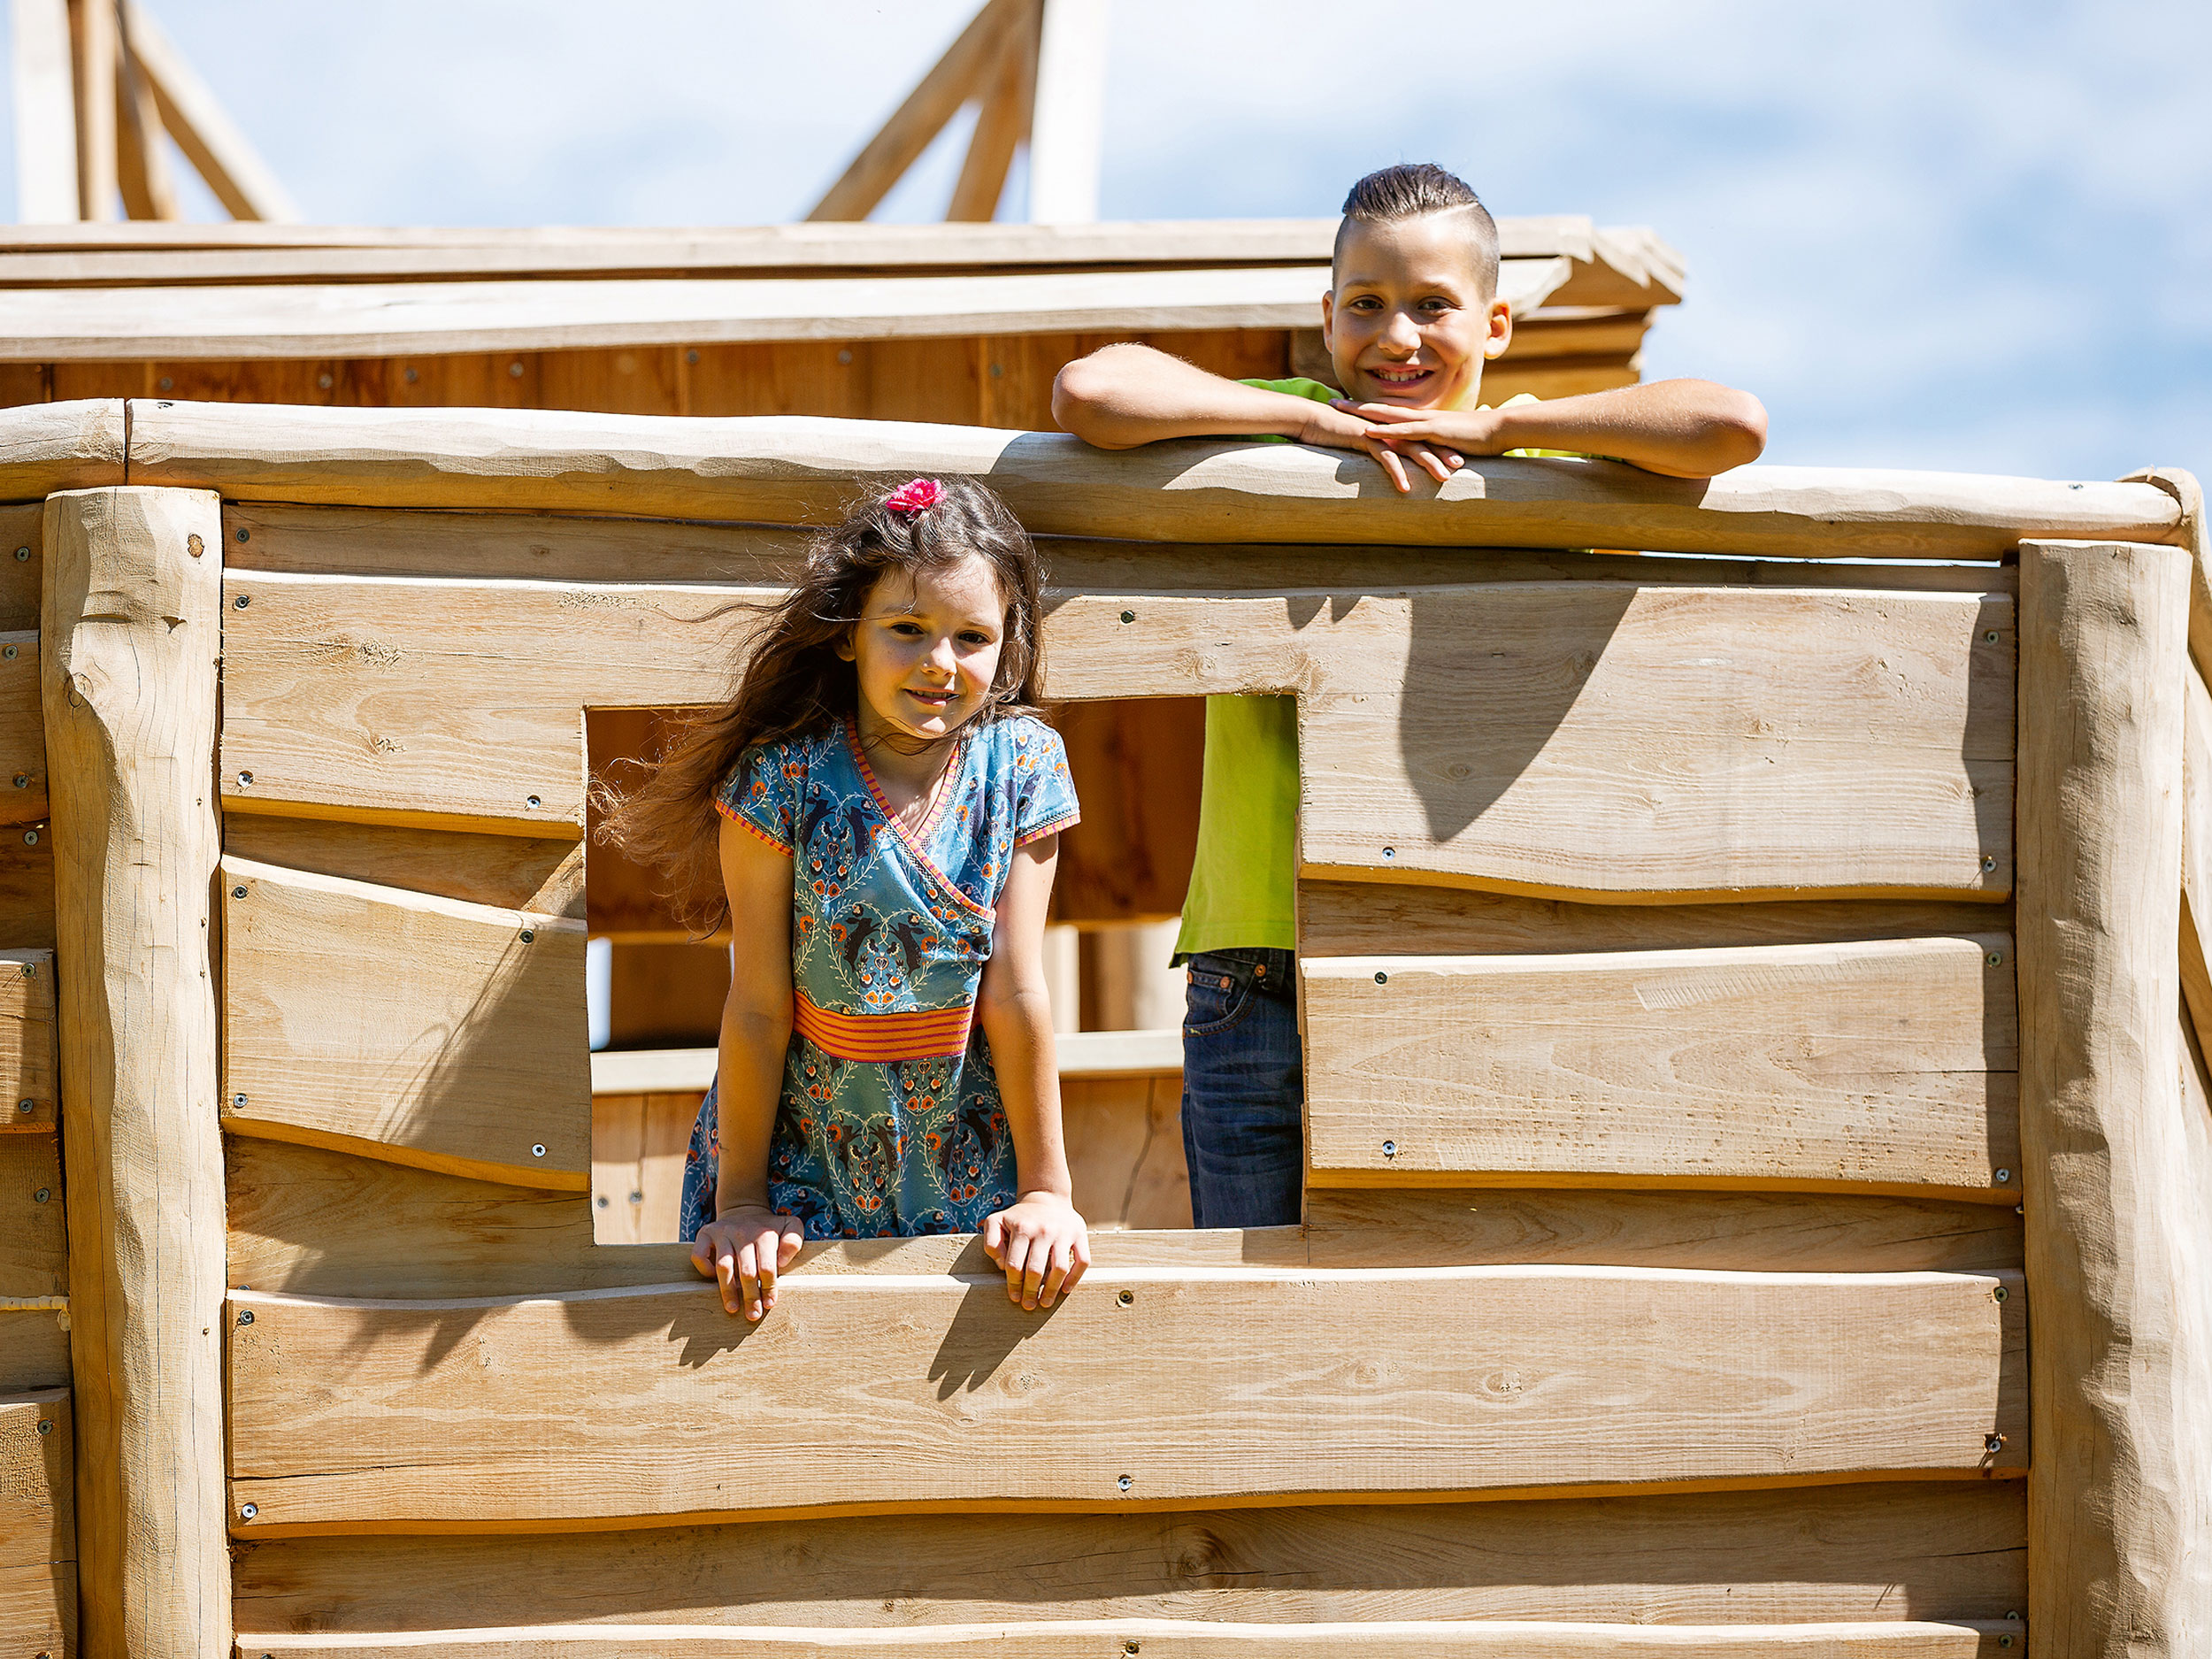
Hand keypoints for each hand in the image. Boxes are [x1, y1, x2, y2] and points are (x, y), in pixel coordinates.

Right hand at [692, 1204, 802, 1320]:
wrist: (744, 1211)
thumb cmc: (769, 1229)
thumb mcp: (790, 1227)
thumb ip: (793, 1241)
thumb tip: (782, 1261)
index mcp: (765, 1233)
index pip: (768, 1266)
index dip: (769, 1287)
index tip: (769, 1304)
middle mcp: (742, 1232)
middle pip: (746, 1270)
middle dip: (750, 1296)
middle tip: (753, 1315)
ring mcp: (722, 1232)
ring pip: (723, 1266)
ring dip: (728, 1290)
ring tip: (733, 1308)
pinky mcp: (705, 1233)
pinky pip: (699, 1255)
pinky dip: (703, 1269)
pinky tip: (712, 1281)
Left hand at [983, 1192, 1089, 1310]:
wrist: (1047, 1198)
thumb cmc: (1019, 1217)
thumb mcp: (996, 1222)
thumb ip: (991, 1242)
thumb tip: (1003, 1266)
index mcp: (1022, 1228)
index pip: (1015, 1265)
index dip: (1013, 1285)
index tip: (1015, 1297)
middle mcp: (1043, 1230)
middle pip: (1035, 1270)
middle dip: (1031, 1292)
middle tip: (1029, 1305)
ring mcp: (1063, 1232)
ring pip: (1059, 1269)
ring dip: (1051, 1291)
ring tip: (1045, 1303)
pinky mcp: (1080, 1234)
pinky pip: (1082, 1261)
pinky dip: (1075, 1278)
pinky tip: (1065, 1290)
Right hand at [1288, 399, 1458, 493]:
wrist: (1310, 420)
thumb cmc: (1331, 432)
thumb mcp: (1357, 442)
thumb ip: (1371, 447)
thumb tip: (1379, 458)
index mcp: (1388, 428)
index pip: (1417, 437)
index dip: (1435, 446)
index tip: (1452, 457)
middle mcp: (1387, 428)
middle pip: (1420, 441)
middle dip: (1441, 454)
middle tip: (1459, 467)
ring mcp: (1378, 432)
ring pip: (1409, 448)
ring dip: (1428, 464)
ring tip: (1444, 479)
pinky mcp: (1365, 439)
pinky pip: (1385, 457)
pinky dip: (1396, 472)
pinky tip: (1405, 488)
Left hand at [1336, 399, 1514, 481]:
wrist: (1499, 430)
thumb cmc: (1477, 439)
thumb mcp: (1448, 444)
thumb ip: (1433, 447)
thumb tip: (1421, 457)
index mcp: (1422, 419)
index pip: (1389, 412)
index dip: (1368, 409)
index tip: (1347, 406)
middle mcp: (1421, 417)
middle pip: (1382, 409)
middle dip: (1356, 406)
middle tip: (1332, 401)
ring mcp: (1427, 422)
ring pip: (1388, 415)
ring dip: (1364, 413)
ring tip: (1341, 410)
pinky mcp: (1435, 431)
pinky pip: (1407, 431)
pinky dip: (1387, 431)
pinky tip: (1370, 432)